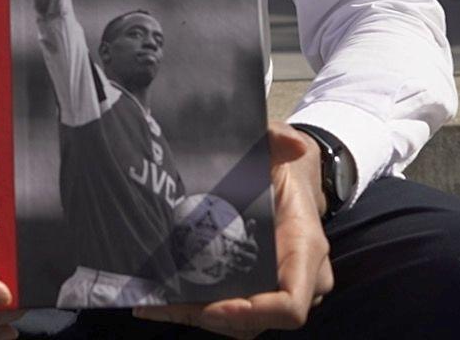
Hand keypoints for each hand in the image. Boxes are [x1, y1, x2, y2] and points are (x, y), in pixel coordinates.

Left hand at [134, 124, 334, 337]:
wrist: (291, 178)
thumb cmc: (283, 167)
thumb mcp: (277, 147)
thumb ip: (278, 139)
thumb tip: (291, 143)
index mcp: (305, 250)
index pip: (291, 305)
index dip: (254, 313)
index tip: (212, 306)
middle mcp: (300, 280)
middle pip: (256, 322)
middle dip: (208, 316)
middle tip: (162, 303)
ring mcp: (279, 290)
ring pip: (242, 325)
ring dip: (197, 316)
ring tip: (154, 303)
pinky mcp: (259, 291)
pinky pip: (233, 313)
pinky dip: (199, 309)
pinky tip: (161, 299)